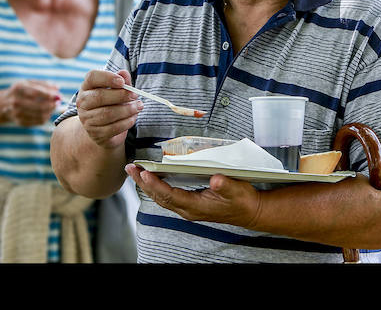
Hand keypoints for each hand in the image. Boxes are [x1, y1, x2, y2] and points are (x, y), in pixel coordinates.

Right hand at [1, 79, 59, 125]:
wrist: (2, 104)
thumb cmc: (20, 91)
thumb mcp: (28, 83)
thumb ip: (44, 84)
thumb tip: (57, 88)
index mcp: (18, 88)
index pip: (37, 92)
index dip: (50, 95)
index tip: (58, 95)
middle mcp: (16, 101)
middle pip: (40, 106)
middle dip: (52, 105)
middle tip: (58, 103)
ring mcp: (17, 113)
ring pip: (40, 115)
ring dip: (50, 111)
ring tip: (53, 107)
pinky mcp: (20, 122)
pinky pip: (38, 121)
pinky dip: (46, 117)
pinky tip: (46, 113)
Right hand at [76, 69, 141, 149]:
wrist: (103, 129)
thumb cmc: (111, 104)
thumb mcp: (117, 90)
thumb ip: (122, 81)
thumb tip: (124, 73)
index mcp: (87, 87)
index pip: (92, 77)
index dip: (108, 77)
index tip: (122, 82)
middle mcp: (83, 102)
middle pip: (100, 96)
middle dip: (121, 95)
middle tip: (135, 95)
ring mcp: (87, 119)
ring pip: (107, 113)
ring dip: (127, 110)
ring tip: (138, 107)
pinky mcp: (95, 133)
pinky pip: (113, 128)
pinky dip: (126, 122)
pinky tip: (133, 118)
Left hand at [125, 164, 261, 227]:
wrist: (250, 212)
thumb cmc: (243, 200)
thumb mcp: (237, 190)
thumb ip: (225, 185)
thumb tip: (215, 180)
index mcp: (196, 206)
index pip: (170, 195)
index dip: (156, 184)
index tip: (144, 173)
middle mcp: (188, 209)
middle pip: (160, 197)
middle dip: (143, 183)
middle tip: (131, 168)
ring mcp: (187, 208)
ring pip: (161, 197)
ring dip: (147, 185)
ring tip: (136, 171)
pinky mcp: (189, 205)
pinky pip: (167, 196)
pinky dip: (156, 187)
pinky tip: (152, 178)